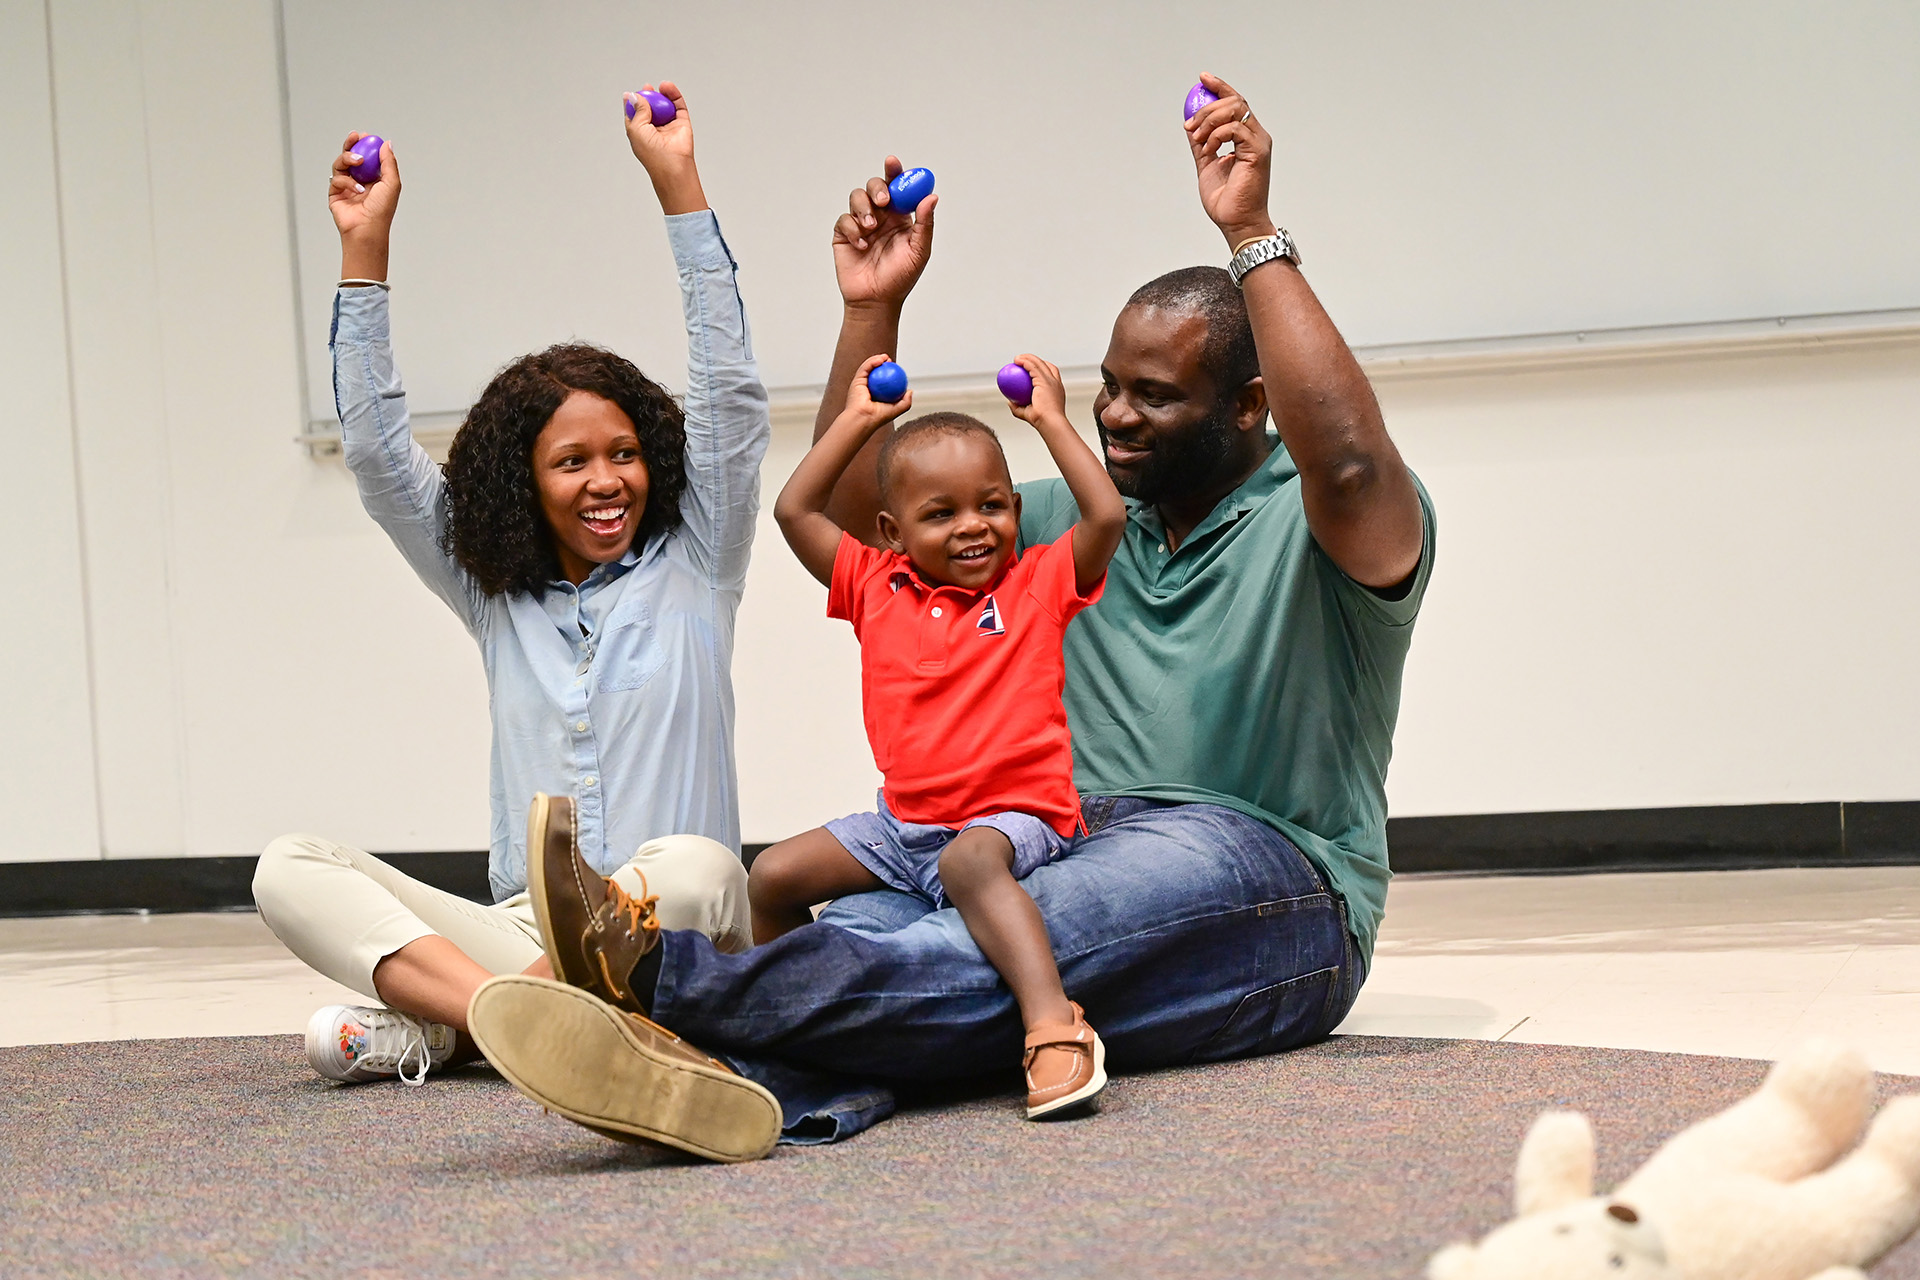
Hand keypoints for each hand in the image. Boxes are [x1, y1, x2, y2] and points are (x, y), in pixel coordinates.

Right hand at [330, 132, 398, 278]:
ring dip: (348, 159)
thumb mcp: (392, 183)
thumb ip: (389, 163)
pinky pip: (336, 178)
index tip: (365, 136)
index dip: (366, 145)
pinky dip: (346, 181)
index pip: (368, 157)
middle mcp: (360, 181)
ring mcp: (346, 187)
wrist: (367, 229)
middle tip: (354, 137)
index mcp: (375, 179)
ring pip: (341, 164)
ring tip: (358, 162)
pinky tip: (357, 189)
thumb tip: (387, 144)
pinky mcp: (335, 193)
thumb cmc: (381, 211)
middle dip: (351, 145)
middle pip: (351, 157)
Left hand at [624, 80, 706, 213]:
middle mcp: (654, 128)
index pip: (635, 114)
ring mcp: (668, 125)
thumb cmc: (652, 153)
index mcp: (639, 132)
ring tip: (661, 86)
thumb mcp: (636, 128)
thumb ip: (637, 110)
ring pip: (665, 104)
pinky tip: (668, 88)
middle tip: (647, 87)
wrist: (672, 165)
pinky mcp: (681, 123)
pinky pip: (678, 105)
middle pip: (650, 107)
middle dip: (649, 95)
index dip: (634, 102)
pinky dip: (674, 95)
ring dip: (662, 94)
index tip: (633, 94)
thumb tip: (635, 96)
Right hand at [832, 157, 935, 311]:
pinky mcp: (844, 233)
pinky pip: (844, 219)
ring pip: (857, 197)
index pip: (898, 187)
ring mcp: (861, 223)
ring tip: (870, 228)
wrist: (876, 301)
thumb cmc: (900, 278)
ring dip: (863, 209)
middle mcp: (881, 216)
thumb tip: (931, 198)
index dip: (895, 172)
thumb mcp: (919, 251)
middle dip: (877, 188)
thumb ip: (925, 224)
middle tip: (883, 202)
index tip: (893, 163)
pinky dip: (853, 228)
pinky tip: (861, 245)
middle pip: (875, 186)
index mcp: (900, 216)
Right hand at [838, 354, 915, 433]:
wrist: (864, 418)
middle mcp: (868, 389)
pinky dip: (872, 362)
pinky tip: (880, 359)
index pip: (884, 381)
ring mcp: (861, 384)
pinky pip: (865, 368)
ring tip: (886, 358)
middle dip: (883, 364)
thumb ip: (906, 402)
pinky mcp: (856, 381)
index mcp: (876, 395)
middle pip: (876, 373)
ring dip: (878, 360)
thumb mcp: (897, 410)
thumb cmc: (878, 417)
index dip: (891, 373)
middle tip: (891, 361)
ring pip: (870, 368)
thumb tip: (910, 391)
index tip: (897, 369)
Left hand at [1006, 355, 1067, 428]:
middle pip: (1046, 365)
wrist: (1050, 423)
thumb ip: (1019, 407)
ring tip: (1017, 359)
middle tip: (1021, 361)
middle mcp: (1056, 383)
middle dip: (1034, 360)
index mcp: (1056, 389)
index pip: (1051, 373)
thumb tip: (1009, 402)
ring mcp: (1051, 380)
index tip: (1029, 369)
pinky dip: (1024, 362)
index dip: (1041, 368)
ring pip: (1039, 363)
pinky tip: (1016, 361)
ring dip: (1028, 358)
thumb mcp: (1028, 413)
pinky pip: (1032, 367)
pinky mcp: (1044, 380)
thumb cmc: (1041, 421)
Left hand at [1183, 73, 1277, 246]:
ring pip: (1235, 110)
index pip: (1236, 103)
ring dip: (1209, 121)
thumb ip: (1201, 144)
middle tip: (1190, 125)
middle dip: (1207, 108)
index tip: (1203, 79)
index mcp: (1246, 138)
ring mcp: (1259, 143)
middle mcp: (1256, 136)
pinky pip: (1234, 129)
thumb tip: (1190, 126)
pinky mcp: (1257, 152)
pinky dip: (1216, 135)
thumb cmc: (1226, 200)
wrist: (1236, 222)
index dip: (1220, 87)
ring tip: (1198, 140)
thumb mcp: (1206, 165)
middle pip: (1235, 101)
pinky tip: (1209, 150)